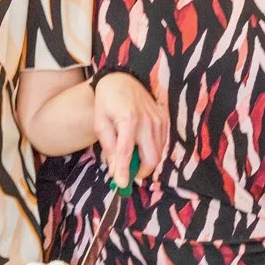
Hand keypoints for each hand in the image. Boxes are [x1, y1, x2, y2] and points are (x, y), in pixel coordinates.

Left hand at [93, 72, 167, 186]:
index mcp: (128, 120)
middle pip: (151, 158)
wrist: (122, 79)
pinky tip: (139, 144)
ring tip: (131, 155)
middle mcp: (147, 121)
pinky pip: (161, 144)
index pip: (127, 152)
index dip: (124, 171)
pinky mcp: (163, 120)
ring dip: (145, 162)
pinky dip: (151, 151)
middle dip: (140, 171)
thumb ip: (109, 147)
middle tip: (127, 173)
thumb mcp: (100, 123)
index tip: (121, 185)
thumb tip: (115, 170)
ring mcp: (158, 120)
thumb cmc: (107, 102)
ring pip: (158, 154)